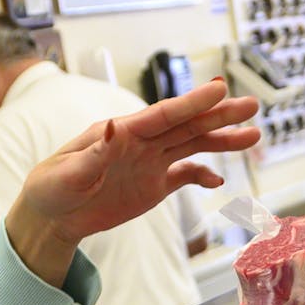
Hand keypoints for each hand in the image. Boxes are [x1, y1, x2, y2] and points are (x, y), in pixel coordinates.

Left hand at [4, 79, 259, 285]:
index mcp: (120, 133)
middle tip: (252, 105)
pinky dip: (202, 176)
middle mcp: (140, 142)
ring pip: (192, 145)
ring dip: (221, 140)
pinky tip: (219, 181)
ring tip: (253, 135)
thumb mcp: (68, 171)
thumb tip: (114, 126)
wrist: (50, 216)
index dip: (191, 103)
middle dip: (219, 115)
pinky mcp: (152, 185)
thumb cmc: (51, 188)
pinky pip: (183, 177)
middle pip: (185, 125)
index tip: (219, 89)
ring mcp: (149, 162)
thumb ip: (95, 153)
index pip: (162, 115)